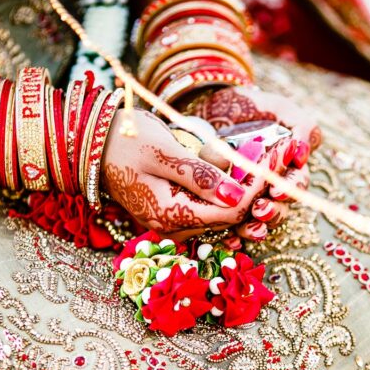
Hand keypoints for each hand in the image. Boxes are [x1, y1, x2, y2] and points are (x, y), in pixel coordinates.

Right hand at [103, 109, 295, 240]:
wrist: (90, 145)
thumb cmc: (124, 141)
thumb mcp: (164, 152)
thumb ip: (200, 175)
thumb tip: (236, 196)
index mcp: (170, 215)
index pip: (230, 211)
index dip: (258, 187)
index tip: (278, 158)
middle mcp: (173, 227)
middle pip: (231, 215)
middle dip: (257, 186)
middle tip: (280, 154)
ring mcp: (173, 223)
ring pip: (223, 211)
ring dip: (245, 186)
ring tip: (264, 155)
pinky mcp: (174, 213)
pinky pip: (210, 206)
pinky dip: (227, 187)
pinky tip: (239, 165)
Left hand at [190, 86, 319, 239]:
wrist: (208, 106)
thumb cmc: (248, 107)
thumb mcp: (277, 107)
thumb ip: (300, 124)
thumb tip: (303, 152)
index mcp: (287, 168)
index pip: (296, 184)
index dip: (289, 190)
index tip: (276, 190)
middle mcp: (270, 187)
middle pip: (281, 208)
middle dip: (273, 212)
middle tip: (260, 209)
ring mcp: (248, 198)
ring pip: (260, 222)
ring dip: (257, 228)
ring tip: (247, 227)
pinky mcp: (225, 205)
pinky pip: (233, 227)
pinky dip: (233, 235)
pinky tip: (229, 239)